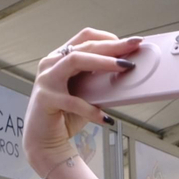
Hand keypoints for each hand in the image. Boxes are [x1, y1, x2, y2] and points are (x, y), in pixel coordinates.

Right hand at [23, 30, 142, 175]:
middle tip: (134, 46)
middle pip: (84, 47)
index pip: (85, 38)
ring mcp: (46, 80)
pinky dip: (92, 110)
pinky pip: (73, 102)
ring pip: (75, 61)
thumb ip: (99, 81)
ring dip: (102, 63)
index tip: (130, 42)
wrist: (44, 141)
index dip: (108, 37)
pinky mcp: (46, 99)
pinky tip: (105, 118)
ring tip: (123, 68)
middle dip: (112, 46)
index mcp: (60, 58)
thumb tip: (128, 72)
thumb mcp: (87, 94)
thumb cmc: (66, 115)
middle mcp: (50, 64)